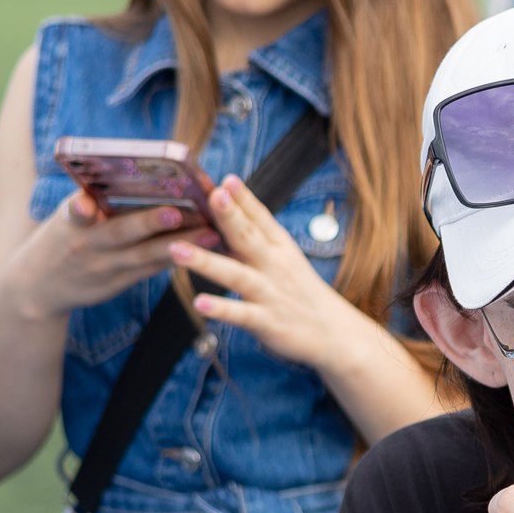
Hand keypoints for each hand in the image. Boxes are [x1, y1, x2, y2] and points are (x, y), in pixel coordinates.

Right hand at [0, 191, 215, 322]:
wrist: (38, 287)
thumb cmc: (62, 237)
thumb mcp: (65, 217)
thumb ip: (91, 200)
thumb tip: (132, 171)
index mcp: (71, 222)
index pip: (75, 212)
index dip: (80, 208)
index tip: (84, 205)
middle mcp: (88, 245)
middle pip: (121, 233)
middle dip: (149, 223)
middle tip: (176, 213)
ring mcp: (106, 268)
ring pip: (146, 256)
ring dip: (179, 246)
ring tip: (209, 234)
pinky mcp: (120, 283)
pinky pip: (154, 270)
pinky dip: (180, 259)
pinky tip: (207, 251)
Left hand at [173, 175, 371, 373]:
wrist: (334, 334)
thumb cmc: (301, 291)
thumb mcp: (284, 256)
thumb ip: (254, 233)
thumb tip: (225, 203)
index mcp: (279, 247)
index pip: (260, 217)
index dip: (243, 198)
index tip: (226, 178)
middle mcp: (275, 265)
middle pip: (249, 237)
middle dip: (229, 216)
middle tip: (212, 196)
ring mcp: (270, 293)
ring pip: (236, 275)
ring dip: (206, 262)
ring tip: (178, 250)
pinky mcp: (267, 322)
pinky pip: (240, 314)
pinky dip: (221, 309)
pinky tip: (199, 304)